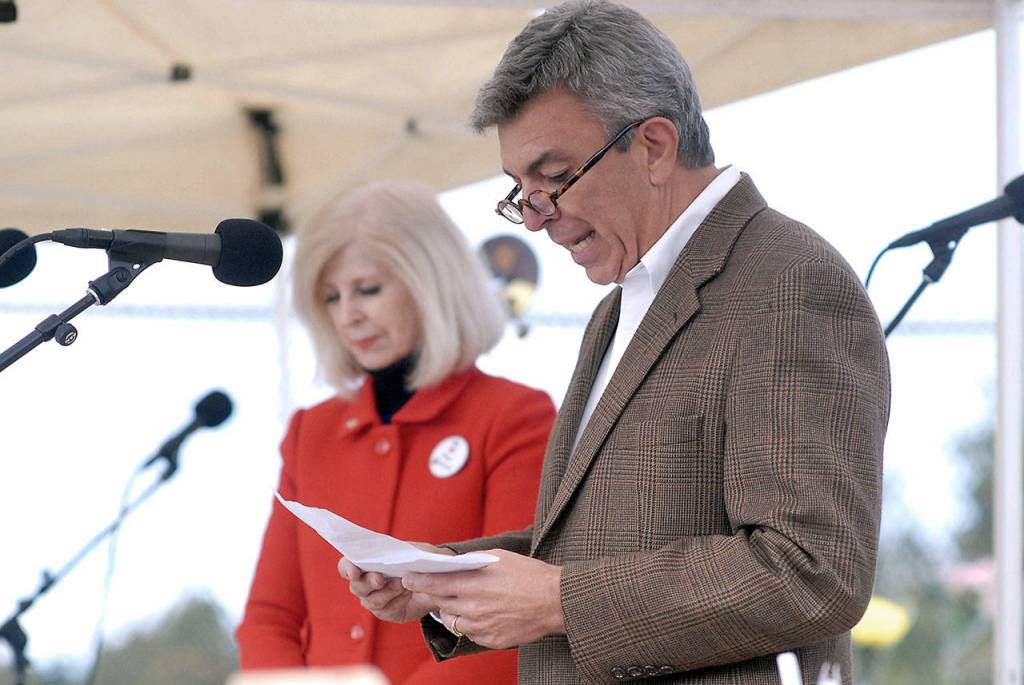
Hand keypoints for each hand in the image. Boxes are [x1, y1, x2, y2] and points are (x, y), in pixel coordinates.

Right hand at [338, 543, 451, 623]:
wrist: (435, 583)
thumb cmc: (421, 561)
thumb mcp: (417, 550)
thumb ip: (407, 549)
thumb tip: (400, 552)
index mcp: (366, 563)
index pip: (345, 567)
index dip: (346, 568)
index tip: (354, 571)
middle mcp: (365, 584)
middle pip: (356, 586)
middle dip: (369, 582)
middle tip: (380, 579)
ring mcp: (374, 600)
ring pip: (371, 601)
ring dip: (388, 591)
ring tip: (404, 584)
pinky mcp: (387, 612)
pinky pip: (387, 611)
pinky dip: (398, 600)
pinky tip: (408, 593)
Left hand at [402, 549, 564, 648]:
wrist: (555, 601)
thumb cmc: (529, 574)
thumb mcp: (499, 557)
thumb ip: (471, 561)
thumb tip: (453, 564)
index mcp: (473, 583)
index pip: (435, 583)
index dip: (418, 581)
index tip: (407, 578)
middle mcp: (473, 607)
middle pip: (440, 603)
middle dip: (437, 595)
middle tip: (440, 588)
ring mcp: (480, 626)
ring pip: (452, 620)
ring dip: (453, 610)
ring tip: (467, 600)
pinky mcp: (489, 640)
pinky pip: (469, 632)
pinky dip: (470, 623)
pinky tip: (484, 613)